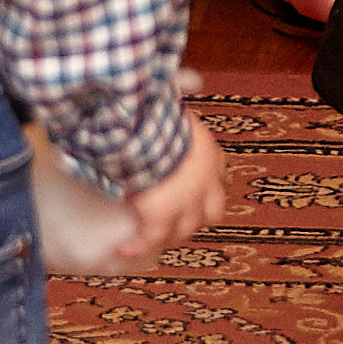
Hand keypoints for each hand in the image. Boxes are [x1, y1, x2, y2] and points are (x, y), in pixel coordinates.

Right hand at [112, 113, 225, 264]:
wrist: (148, 130)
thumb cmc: (158, 114)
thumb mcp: (179, 113)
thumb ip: (182, 114)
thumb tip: (180, 95)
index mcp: (210, 155)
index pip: (216, 178)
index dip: (205, 188)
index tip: (194, 193)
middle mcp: (206, 183)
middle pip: (211, 211)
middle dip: (197, 217)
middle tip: (178, 221)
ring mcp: (186, 203)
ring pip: (184, 229)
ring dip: (170, 234)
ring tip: (153, 238)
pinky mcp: (161, 216)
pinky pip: (150, 239)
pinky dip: (139, 244)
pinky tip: (126, 247)